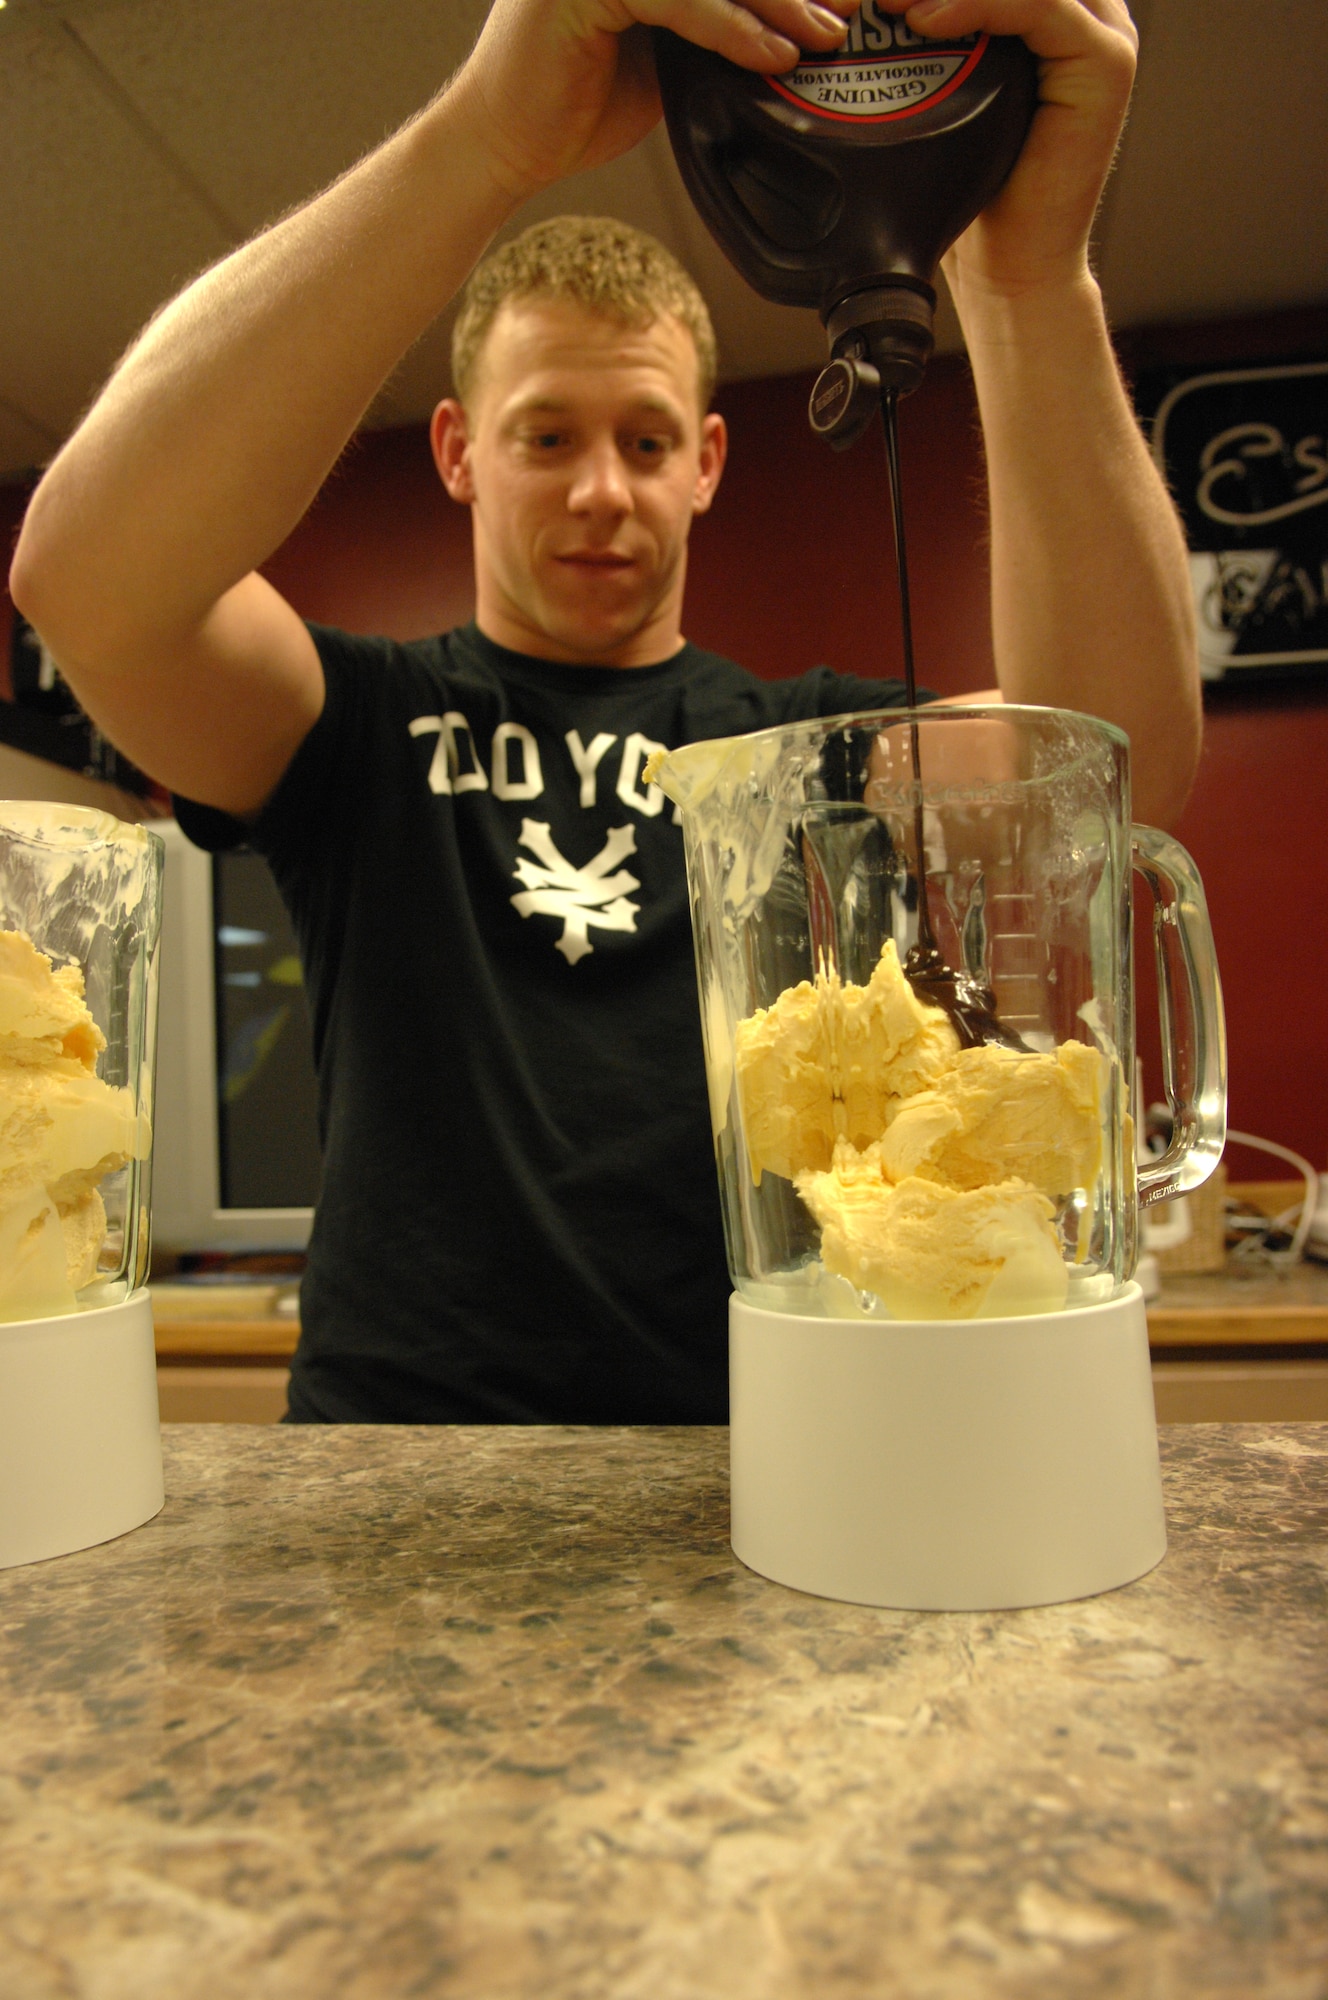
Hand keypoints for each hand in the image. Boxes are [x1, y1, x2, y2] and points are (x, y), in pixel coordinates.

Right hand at [453, 0, 858, 198]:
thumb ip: (715, 26)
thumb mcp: (667, 55)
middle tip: (856, 4)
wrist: (504, 144)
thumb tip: (793, 28)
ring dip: (777, 2)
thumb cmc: (576, 103)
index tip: (842, 0)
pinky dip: (731, 27)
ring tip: (827, 35)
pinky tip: (773, 56)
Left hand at [879, 0, 1136, 304]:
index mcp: (1047, 8)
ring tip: (883, 0)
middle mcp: (1083, 8)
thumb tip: (865, 3)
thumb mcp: (941, 95)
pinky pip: (1040, 5)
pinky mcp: (1105, 61)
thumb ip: (928, 32)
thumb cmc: (972, 197)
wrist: (1011, 270)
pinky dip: (978, 4)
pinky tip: (926, 22)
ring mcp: (1101, 30)